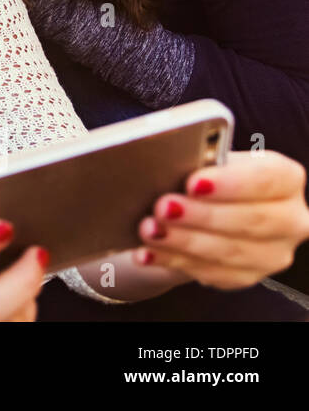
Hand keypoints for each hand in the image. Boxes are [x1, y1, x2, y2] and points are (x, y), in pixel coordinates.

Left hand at [133, 150, 308, 289]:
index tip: (193, 183)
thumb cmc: (204, 176)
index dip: (231, 182)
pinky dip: (175, 261)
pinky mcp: (247, 276)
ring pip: (230, 251)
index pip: (268, 178)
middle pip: (252, 219)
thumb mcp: (205, 161)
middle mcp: (289, 218)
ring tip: (150, 230)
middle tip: (163, 208)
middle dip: (202, 215)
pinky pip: (212, 272)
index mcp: (285, 178)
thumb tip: (167, 168)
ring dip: (184, 241)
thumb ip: (198, 164)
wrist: (198, 210)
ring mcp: (272, 252)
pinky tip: (149, 252)